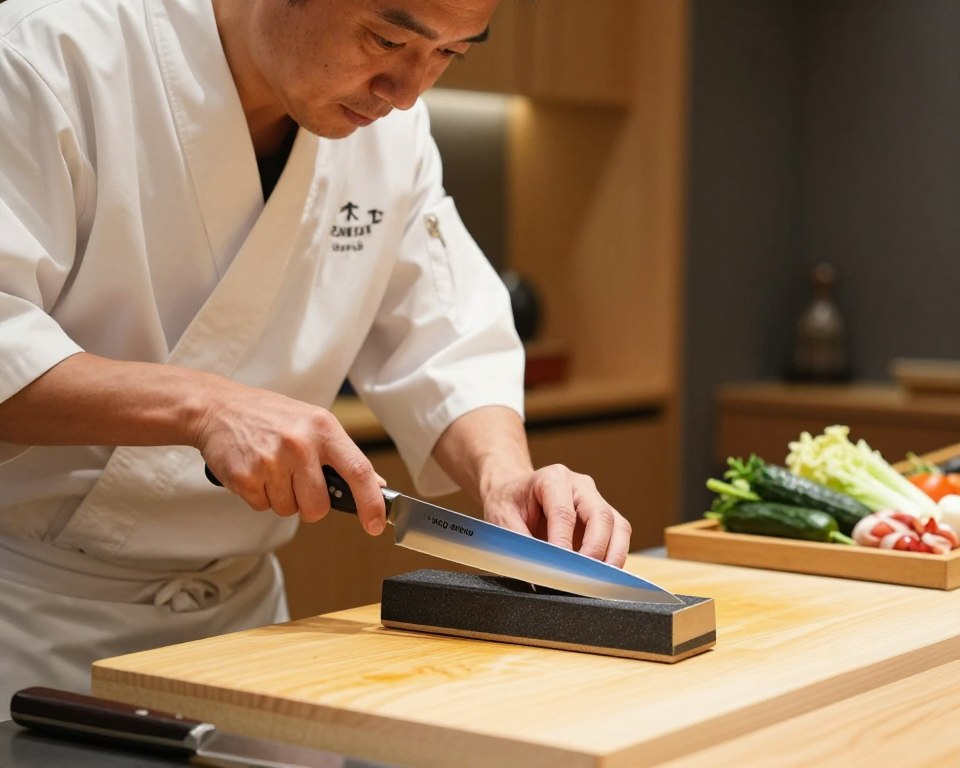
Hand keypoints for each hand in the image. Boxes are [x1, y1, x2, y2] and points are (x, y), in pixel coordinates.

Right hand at [193, 381, 385, 532]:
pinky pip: (263, 507)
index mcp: (323, 428)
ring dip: (282, 498)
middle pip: (319, 507)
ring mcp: (271, 461)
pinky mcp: (246, 477)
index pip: (358, 470)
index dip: (371, 502)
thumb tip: (376, 485)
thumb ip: (344, 455)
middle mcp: (300, 444)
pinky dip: (260, 496)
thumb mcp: (314, 423)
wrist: (219, 408)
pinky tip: (256, 471)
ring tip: (272, 469)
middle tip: (297, 482)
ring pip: (289, 510)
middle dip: (310, 505)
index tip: (376, 524)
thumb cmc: (271, 417)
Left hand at [481, 464, 631, 566]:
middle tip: (584, 578)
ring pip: (618, 526)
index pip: (564, 512)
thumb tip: (538, 570)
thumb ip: (519, 542)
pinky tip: (602, 577)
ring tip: (600, 582)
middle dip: (596, 550)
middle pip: (601, 516)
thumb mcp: (501, 518)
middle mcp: (580, 486)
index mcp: (553, 478)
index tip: (561, 568)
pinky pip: (618, 536)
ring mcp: (595, 501)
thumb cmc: (508, 501)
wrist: (514, 493)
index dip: (564, 542)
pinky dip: (614, 558)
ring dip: (613, 556)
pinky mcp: (604, 518)